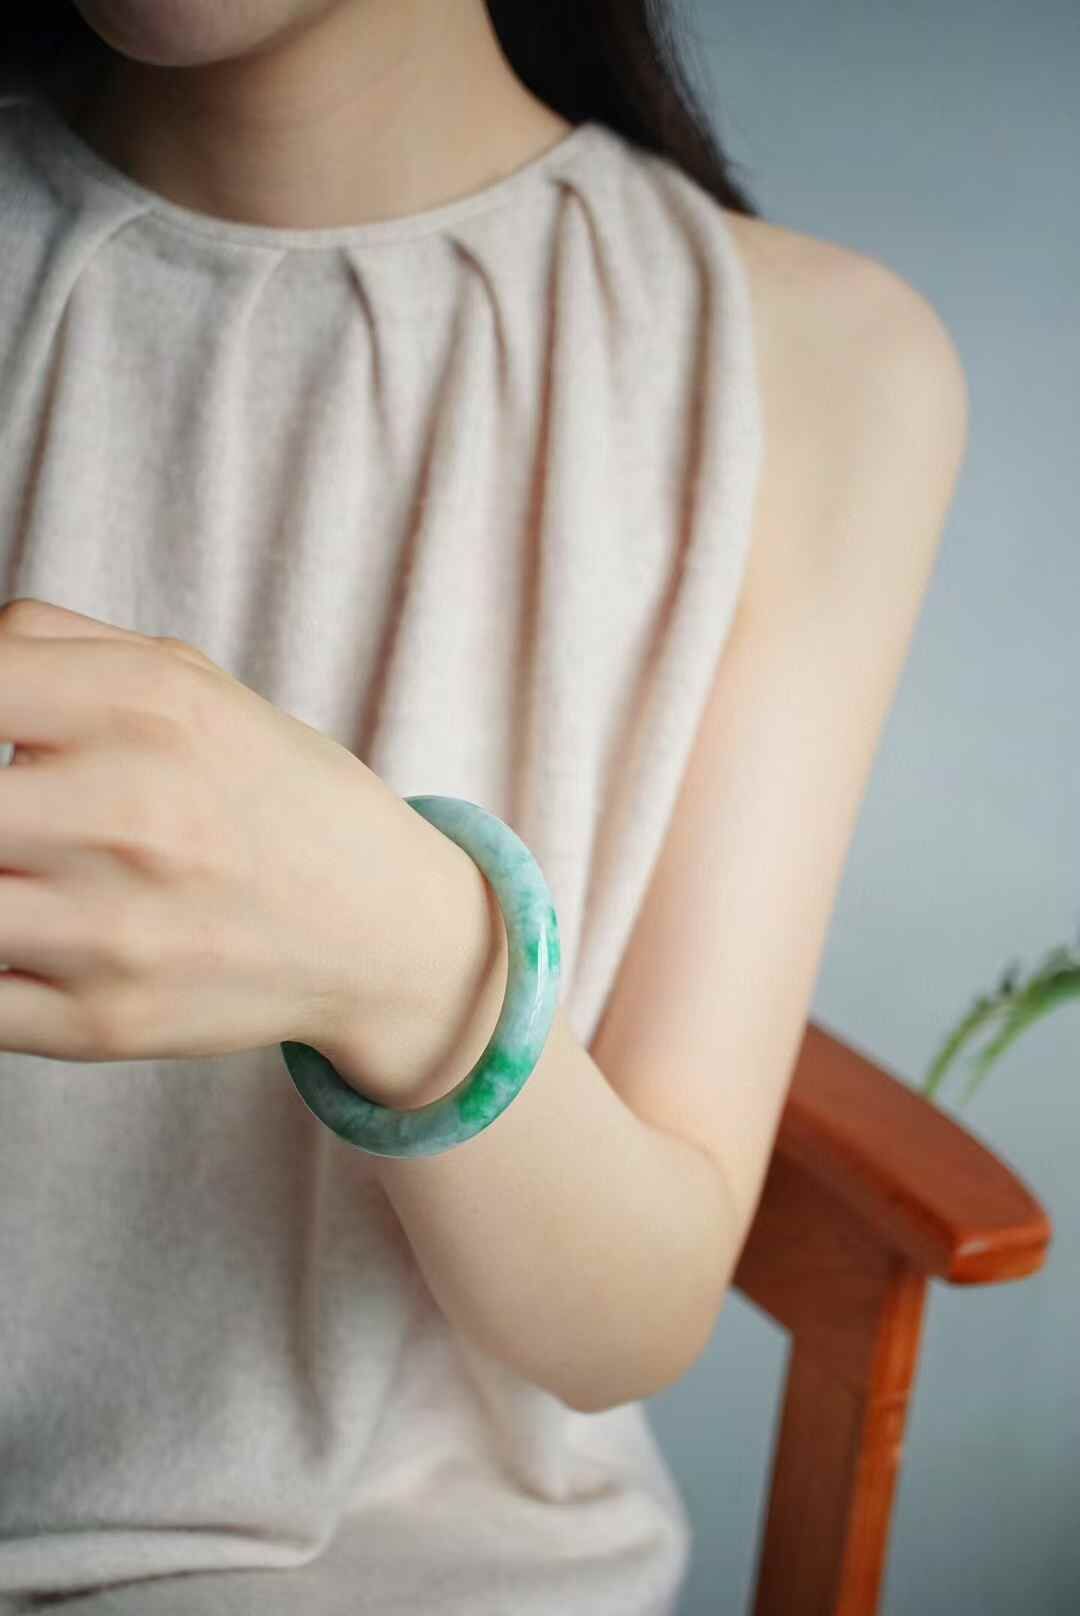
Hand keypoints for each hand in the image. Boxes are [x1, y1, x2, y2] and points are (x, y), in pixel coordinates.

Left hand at [0, 597, 412, 1064]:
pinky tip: (35, 942)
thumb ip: (49, 642)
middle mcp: (130, 812)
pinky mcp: (100, 1023)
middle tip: (18, 821)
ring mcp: (112, 928)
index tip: (0, 736)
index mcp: (147, 707)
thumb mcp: (184, 679)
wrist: (381, 928)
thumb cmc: (266, 794)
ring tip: (25, 873)